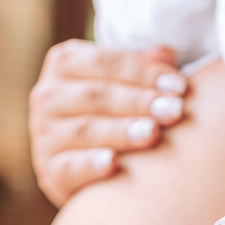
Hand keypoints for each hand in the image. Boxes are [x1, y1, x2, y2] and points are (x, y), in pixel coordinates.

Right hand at [30, 40, 188, 205]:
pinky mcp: (50, 169)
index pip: (106, 62)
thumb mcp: (124, 81)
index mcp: (65, 62)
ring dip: (122, 132)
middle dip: (139, 102)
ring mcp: (45, 134)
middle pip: (97, 96)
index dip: (144, 72)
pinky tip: (113, 164)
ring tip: (153, 133)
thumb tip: (166, 54)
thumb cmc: (115, 110)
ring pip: (86, 130)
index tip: (179, 86)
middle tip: (174, 111)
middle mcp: (48, 94)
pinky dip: (91, 165)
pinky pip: (70, 167)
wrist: (86, 162)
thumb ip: (142, 65)